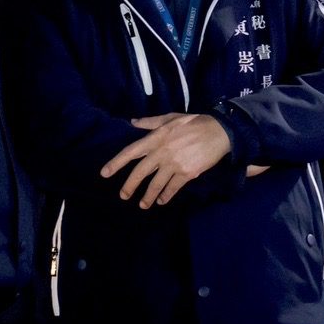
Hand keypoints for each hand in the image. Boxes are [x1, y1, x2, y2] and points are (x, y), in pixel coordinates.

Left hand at [101, 114, 233, 208]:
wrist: (219, 132)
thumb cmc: (194, 123)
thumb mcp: (170, 118)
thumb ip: (150, 122)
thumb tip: (133, 122)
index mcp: (156, 138)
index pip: (131, 152)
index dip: (116, 163)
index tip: (104, 173)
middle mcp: (162, 152)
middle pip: (140, 172)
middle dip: (130, 186)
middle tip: (123, 196)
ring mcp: (174, 164)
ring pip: (155, 184)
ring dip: (147, 196)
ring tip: (142, 205)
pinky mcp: (187, 173)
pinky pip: (172, 188)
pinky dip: (165, 196)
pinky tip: (161, 201)